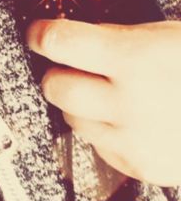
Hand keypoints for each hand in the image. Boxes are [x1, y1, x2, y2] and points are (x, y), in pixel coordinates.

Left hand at [26, 18, 180, 186]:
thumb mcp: (164, 34)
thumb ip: (117, 36)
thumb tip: (74, 35)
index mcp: (134, 57)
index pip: (60, 43)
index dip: (41, 35)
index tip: (37, 33)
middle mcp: (129, 101)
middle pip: (56, 87)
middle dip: (56, 73)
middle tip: (66, 65)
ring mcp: (135, 139)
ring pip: (73, 121)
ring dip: (78, 105)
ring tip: (103, 93)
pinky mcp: (143, 166)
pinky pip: (99, 148)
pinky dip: (102, 132)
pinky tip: (125, 118)